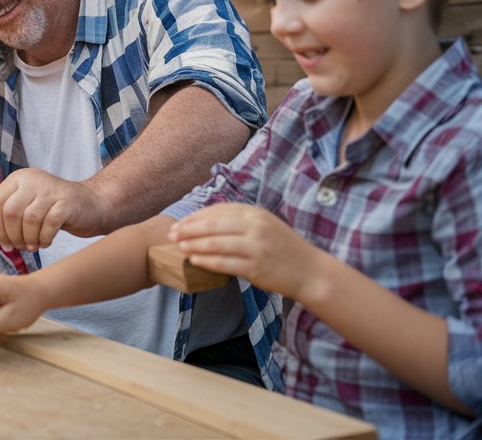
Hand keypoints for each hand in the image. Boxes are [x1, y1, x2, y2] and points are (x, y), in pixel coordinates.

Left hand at [0, 169, 103, 251]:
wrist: (91, 204)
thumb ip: (8, 216)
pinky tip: (45, 242)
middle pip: (9, 212)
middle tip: (16, 247)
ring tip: (31, 246)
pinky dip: (44, 239)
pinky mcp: (67, 202)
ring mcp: (51, 189)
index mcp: (18, 179)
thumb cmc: (53, 210)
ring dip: (27, 239)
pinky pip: (49, 224)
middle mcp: (33, 179)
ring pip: (28, 219)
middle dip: (9, 236)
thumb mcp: (26, 206)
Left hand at [167, 204, 324, 299]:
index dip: (194, 217)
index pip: (217, 211)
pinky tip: (193, 261)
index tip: (179, 223)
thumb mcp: (264, 224)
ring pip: (214, 244)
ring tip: (178, 247)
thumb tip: (205, 220)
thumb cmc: (283, 247)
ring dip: (192, 246)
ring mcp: (255, 248)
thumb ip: (239, 219)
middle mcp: (255, 227)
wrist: (310, 271)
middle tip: (171, 235)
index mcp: (255, 213)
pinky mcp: (255, 268)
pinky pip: (223, 263)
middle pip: (212, 225)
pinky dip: (205, 261)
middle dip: (188, 230)